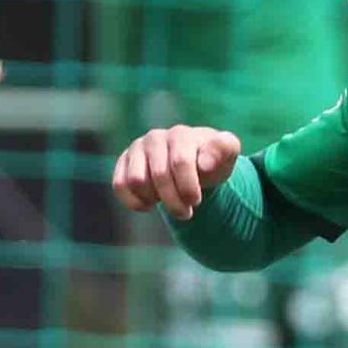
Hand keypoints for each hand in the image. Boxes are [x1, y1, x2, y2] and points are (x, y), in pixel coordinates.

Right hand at [112, 125, 241, 221]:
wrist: (194, 165)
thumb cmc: (211, 161)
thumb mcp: (227, 154)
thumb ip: (225, 149)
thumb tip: (204, 164)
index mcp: (180, 134)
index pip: (180, 162)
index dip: (188, 187)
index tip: (196, 201)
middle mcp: (155, 137)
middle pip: (159, 176)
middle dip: (174, 202)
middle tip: (186, 213)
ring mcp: (136, 149)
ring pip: (137, 181)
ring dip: (155, 200)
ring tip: (168, 202)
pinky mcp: (123, 163)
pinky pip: (119, 186)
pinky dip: (135, 202)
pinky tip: (150, 204)